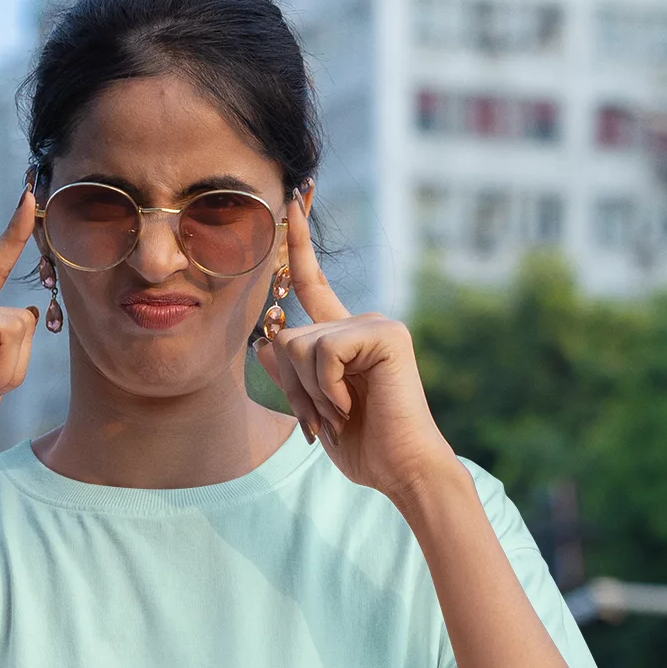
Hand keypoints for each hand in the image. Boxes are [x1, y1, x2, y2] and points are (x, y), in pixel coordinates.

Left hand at [255, 200, 454, 503]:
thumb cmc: (363, 445)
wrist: (401, 470)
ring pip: (300, 344)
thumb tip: (265, 339)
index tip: (293, 197)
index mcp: (344, 336)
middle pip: (287, 336)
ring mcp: (377, 325)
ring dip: (310, 391)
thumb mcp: (312, 408)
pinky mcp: (386, 335)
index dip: (298, 243)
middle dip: (294, 387)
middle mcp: (362, 322)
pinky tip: (350, 406)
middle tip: (326, 417)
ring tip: (342, 413)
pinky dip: (327, 389)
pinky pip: (323, 351)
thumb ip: (289, 374)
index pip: (312, 282)